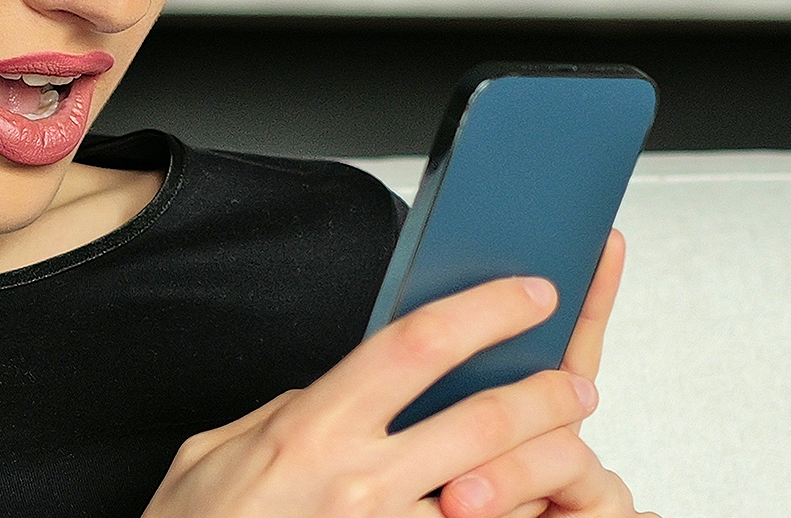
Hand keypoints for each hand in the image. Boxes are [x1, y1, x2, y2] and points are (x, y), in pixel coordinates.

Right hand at [143, 231, 650, 517]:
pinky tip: (521, 510)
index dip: (485, 310)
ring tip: (568, 454)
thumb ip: (286, 412)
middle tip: (574, 386)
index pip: (417, 345)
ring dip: (546, 470)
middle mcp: (357, 483)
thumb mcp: (217, 451)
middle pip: (483, 420)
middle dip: (546, 395)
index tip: (526, 293)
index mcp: (312, 430)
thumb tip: (333, 390)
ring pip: (497, 493)